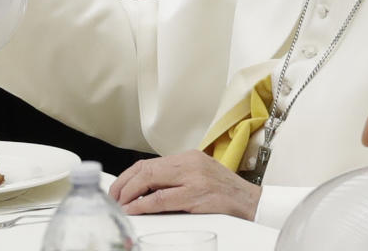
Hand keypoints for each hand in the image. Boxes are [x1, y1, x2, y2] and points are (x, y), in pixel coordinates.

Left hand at [108, 150, 261, 219]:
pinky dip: (144, 204)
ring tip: (119, 203)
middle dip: (124, 184)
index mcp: (189, 157)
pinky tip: (134, 209)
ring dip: (129, 193)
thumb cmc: (227, 194)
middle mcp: (189, 164)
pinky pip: (162, 199)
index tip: (118, 187)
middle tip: (113, 197)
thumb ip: (177, 179)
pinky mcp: (197, 195)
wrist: (253, 203)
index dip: (129, 176)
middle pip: (146, 169)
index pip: (150, 162)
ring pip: (150, 180)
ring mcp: (193, 178)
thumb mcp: (200, 177)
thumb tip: (147, 190)